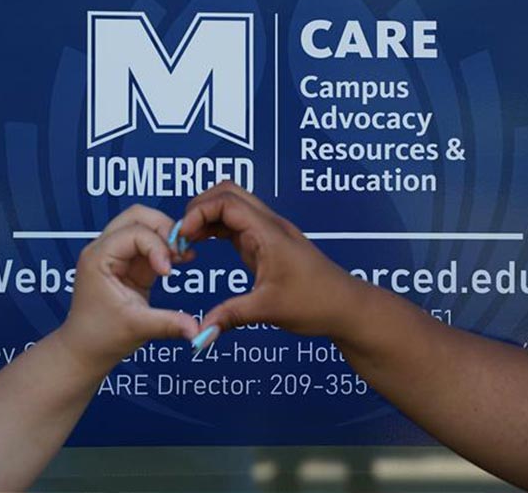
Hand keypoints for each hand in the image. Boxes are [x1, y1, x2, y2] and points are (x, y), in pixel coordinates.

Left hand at [58, 205, 200, 367]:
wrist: (85, 349)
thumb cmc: (100, 337)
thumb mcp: (137, 328)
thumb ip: (169, 323)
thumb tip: (198, 330)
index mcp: (98, 258)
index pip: (134, 233)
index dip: (157, 247)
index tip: (168, 273)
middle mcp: (104, 249)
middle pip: (138, 216)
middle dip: (164, 228)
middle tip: (180, 252)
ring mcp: (116, 254)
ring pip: (145, 224)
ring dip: (166, 236)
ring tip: (182, 257)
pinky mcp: (129, 263)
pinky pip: (150, 242)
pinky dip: (166, 247)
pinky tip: (182, 261)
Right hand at [180, 181, 361, 340]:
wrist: (347, 307)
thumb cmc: (316, 302)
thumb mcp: (268, 310)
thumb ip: (230, 317)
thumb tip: (198, 333)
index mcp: (268, 232)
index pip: (226, 201)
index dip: (198, 213)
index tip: (182, 238)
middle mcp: (268, 225)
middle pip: (226, 193)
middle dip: (198, 208)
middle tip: (181, 238)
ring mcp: (268, 232)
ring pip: (231, 206)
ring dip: (206, 217)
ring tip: (187, 243)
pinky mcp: (267, 244)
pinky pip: (236, 224)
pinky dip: (215, 228)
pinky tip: (202, 246)